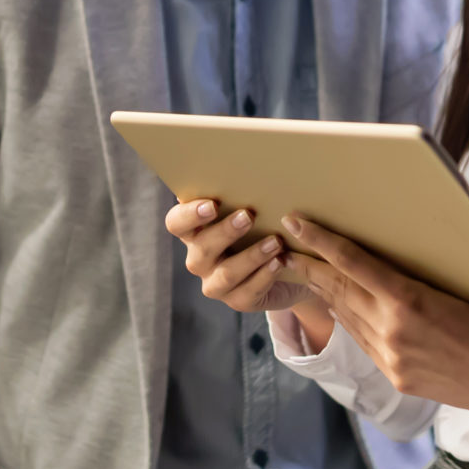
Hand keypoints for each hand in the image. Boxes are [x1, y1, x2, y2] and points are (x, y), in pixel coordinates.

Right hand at [165, 199, 314, 315]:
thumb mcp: (254, 209)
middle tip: (248, 216)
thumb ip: (242, 194)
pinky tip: (279, 263)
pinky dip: (264, 277)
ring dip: (250, 256)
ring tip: (275, 242)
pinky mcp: (238, 301)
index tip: (212, 205)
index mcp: (195, 231)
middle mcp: (200, 258)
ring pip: (225, 274)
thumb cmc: (265, 226)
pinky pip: (246, 293)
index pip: (176, 223)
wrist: (292, 265)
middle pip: (201, 248)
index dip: (189, 215)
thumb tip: (248, 167)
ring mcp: (216, 283)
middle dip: (224, 232)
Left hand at [279, 216, 468, 420]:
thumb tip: (385, 259)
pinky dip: (346, 318)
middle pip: (338, 288)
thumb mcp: (456, 289)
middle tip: (285, 246)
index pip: (352, 262)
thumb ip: (414, 280)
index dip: (319, 241)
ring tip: (305, 271)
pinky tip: (338, 305)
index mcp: (409, 300)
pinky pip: (361, 339)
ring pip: (344, 316)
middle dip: (309, 265)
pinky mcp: (393, 376)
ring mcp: (389, 357)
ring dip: (323, 292)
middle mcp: (391, 329)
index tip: (295, 223)